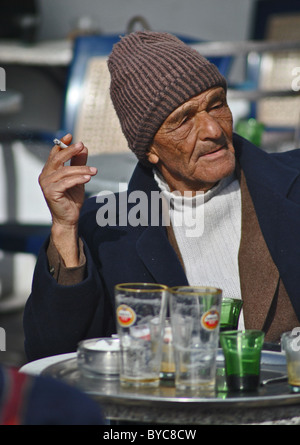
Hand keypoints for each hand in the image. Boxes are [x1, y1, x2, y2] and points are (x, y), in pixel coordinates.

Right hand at [39, 134, 96, 265]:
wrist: (69, 218)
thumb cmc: (71, 198)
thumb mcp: (78, 177)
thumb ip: (79, 163)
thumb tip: (83, 147)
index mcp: (50, 171)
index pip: (54, 153)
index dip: (62, 144)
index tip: (71, 136)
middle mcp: (45, 176)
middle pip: (57, 158)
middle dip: (70, 151)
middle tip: (82, 145)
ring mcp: (46, 184)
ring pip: (65, 171)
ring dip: (81, 169)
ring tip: (94, 171)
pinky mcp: (50, 193)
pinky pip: (65, 182)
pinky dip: (77, 179)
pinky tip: (88, 178)